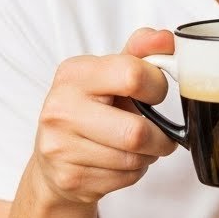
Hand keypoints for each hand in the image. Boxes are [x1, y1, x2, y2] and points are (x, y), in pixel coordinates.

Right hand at [31, 28, 178, 206]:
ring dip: (148, 156)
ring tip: (138, 147)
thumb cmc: (90, 109)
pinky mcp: (69, 178)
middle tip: (162, 135)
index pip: (133, 75)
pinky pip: (124, 178)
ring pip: (133, 159)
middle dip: (161, 137)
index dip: (157, 87)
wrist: (53, 159)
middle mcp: (61, 109)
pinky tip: (120, 162)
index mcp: (74, 74)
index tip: (155, 94)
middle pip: (136, 131)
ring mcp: (61, 147)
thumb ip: (139, 52)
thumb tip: (165, 39)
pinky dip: (134, 173)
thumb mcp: (110, 74)